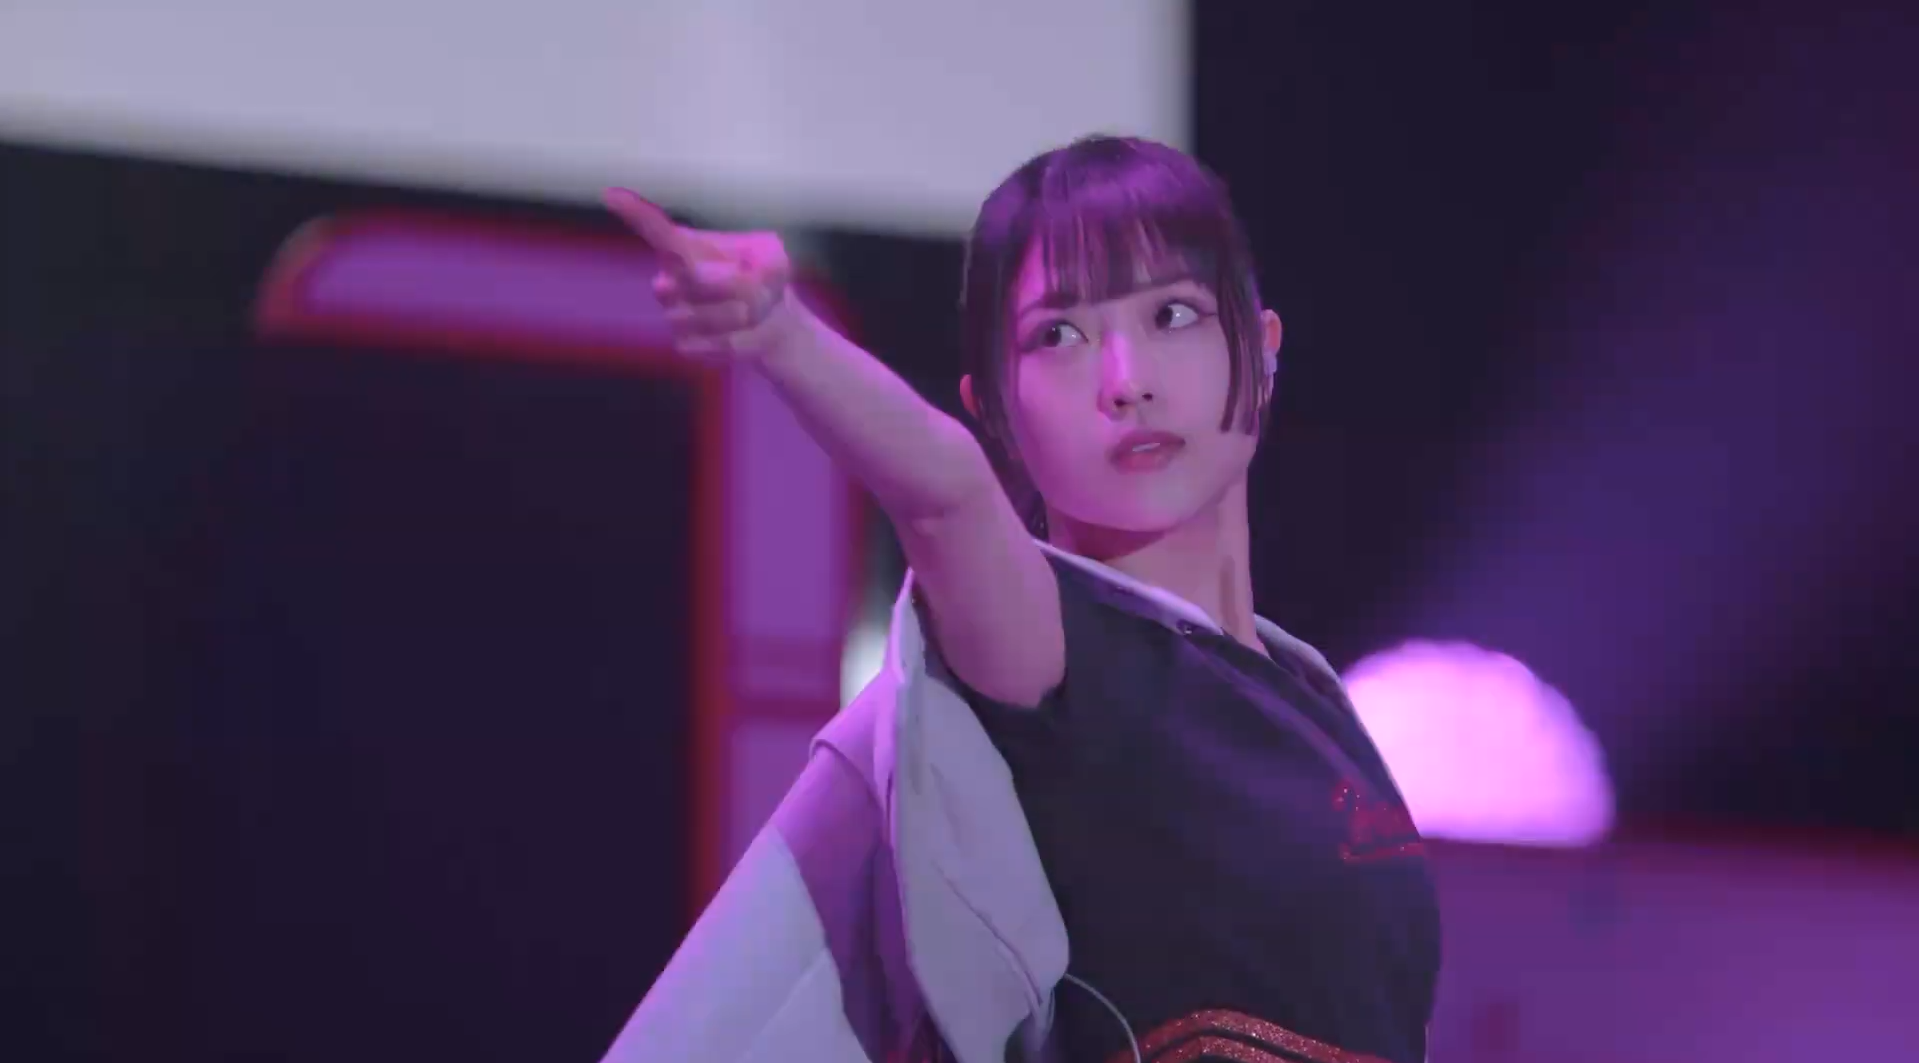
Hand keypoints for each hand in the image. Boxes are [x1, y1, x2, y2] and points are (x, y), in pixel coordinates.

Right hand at [605, 187, 803, 362]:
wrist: (770, 321)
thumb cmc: (766, 279)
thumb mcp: (776, 260)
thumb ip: (767, 261)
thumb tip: (747, 279)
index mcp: (685, 248)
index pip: (656, 230)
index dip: (634, 212)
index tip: (611, 194)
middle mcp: (670, 278)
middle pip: (692, 280)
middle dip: (732, 287)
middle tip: (758, 288)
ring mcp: (673, 313)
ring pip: (698, 316)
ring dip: (737, 317)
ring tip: (752, 312)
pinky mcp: (684, 343)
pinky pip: (705, 344)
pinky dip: (733, 341)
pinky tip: (741, 333)